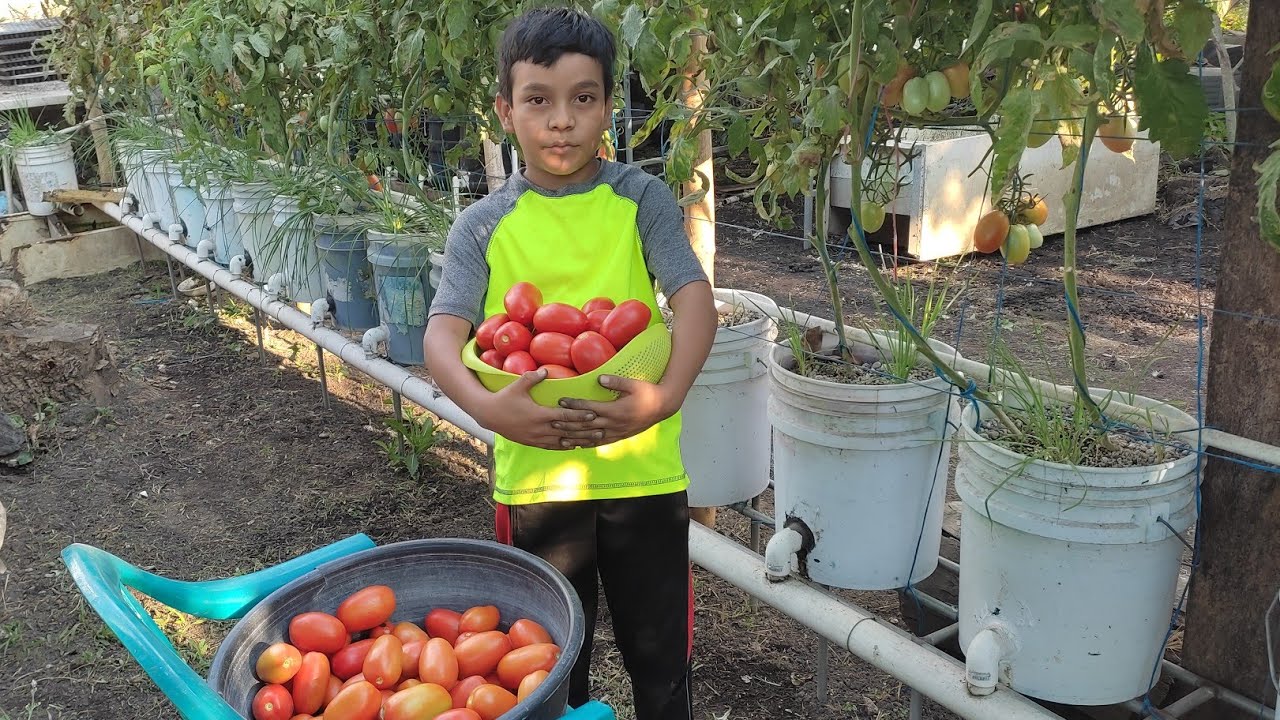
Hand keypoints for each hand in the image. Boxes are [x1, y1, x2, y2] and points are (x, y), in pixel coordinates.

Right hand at [478, 370, 599, 450]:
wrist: (488, 415)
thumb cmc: (504, 398)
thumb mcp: (517, 385)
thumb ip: (532, 377)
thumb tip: (546, 369)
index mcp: (539, 414)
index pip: (564, 416)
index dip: (580, 416)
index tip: (593, 414)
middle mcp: (540, 429)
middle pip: (568, 431)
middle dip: (585, 431)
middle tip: (602, 429)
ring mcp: (536, 438)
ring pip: (562, 442)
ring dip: (578, 441)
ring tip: (593, 440)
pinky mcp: (532, 442)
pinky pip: (552, 447)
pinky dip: (565, 446)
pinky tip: (575, 446)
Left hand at [554, 375, 678, 448]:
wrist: (662, 407)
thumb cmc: (647, 392)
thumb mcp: (633, 384)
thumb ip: (616, 381)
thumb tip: (599, 377)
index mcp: (616, 410)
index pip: (590, 408)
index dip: (575, 405)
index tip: (561, 401)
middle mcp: (614, 424)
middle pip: (586, 425)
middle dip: (569, 423)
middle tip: (552, 421)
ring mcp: (616, 432)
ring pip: (591, 437)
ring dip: (575, 437)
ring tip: (559, 437)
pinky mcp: (619, 436)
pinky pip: (600, 442)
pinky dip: (587, 444)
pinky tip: (576, 445)